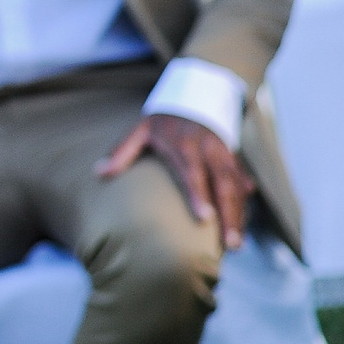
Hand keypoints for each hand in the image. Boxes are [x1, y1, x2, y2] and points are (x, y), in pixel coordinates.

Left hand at [99, 113, 249, 249]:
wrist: (192, 99)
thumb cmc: (161, 123)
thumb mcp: (140, 130)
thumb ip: (122, 151)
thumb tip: (99, 173)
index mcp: (184, 145)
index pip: (193, 172)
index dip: (199, 195)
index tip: (204, 218)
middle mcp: (208, 150)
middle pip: (222, 184)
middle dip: (229, 214)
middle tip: (230, 244)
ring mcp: (224, 155)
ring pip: (236, 186)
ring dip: (239, 214)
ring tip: (236, 244)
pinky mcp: (233, 159)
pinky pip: (242, 181)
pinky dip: (244, 202)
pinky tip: (243, 223)